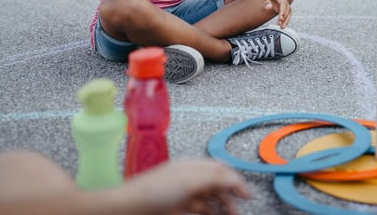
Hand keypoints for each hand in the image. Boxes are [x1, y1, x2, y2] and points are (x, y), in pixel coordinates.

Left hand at [120, 158, 249, 214]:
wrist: (130, 208)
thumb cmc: (157, 190)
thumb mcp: (192, 181)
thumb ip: (217, 178)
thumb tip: (236, 180)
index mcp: (193, 166)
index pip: (220, 169)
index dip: (235, 179)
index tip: (247, 194)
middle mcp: (188, 178)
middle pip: (216, 184)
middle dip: (230, 196)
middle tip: (240, 209)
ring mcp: (182, 194)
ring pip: (208, 199)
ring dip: (221, 207)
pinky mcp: (176, 209)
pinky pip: (198, 210)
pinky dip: (209, 213)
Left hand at [255, 0, 291, 27]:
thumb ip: (265, 0)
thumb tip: (269, 8)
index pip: (283, 3)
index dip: (283, 11)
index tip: (280, 18)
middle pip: (288, 8)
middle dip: (286, 18)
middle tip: (281, 25)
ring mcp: (281, 2)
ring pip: (288, 11)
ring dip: (286, 19)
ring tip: (282, 27)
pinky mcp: (279, 4)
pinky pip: (284, 12)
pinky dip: (284, 18)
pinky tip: (281, 24)